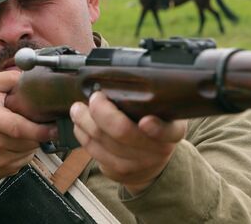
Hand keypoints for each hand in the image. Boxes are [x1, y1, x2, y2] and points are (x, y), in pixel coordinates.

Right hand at [0, 71, 56, 193]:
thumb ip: (8, 79)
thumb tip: (30, 77)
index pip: (20, 128)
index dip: (41, 129)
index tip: (55, 126)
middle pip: (31, 140)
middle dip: (40, 132)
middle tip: (37, 121)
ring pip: (30, 151)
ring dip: (33, 141)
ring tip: (22, 130)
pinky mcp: (4, 171)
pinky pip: (25, 160)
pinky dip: (25, 152)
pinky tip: (15, 143)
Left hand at [70, 91, 186, 194]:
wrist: (151, 164)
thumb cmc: (151, 129)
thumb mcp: (161, 113)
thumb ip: (147, 100)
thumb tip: (115, 79)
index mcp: (173, 130)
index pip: (170, 132)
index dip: (157, 128)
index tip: (145, 121)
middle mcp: (158, 150)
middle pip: (124, 132)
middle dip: (102, 111)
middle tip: (95, 97)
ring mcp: (138, 163)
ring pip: (103, 141)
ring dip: (85, 122)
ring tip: (78, 109)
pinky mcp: (119, 172)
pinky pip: (95, 152)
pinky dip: (83, 135)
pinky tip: (80, 125)